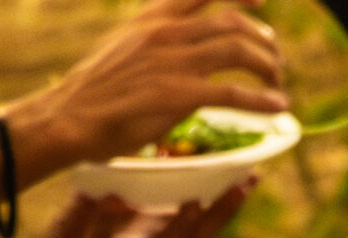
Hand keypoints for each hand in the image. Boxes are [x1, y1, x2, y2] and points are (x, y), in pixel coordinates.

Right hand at [7, 0, 286, 178]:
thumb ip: (152, 44)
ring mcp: (175, 63)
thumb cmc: (92, 94)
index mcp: (152, 20)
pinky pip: (234, 93)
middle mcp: (167, 33)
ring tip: (277, 83)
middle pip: (231, 24)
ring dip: (267, 66)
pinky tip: (277, 107)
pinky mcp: (180, 95)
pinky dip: (261, 99)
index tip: (262, 2)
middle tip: (274, 60)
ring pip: (239, 51)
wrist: (70, 117)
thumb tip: (177, 55)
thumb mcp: (120, 50)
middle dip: (262, 40)